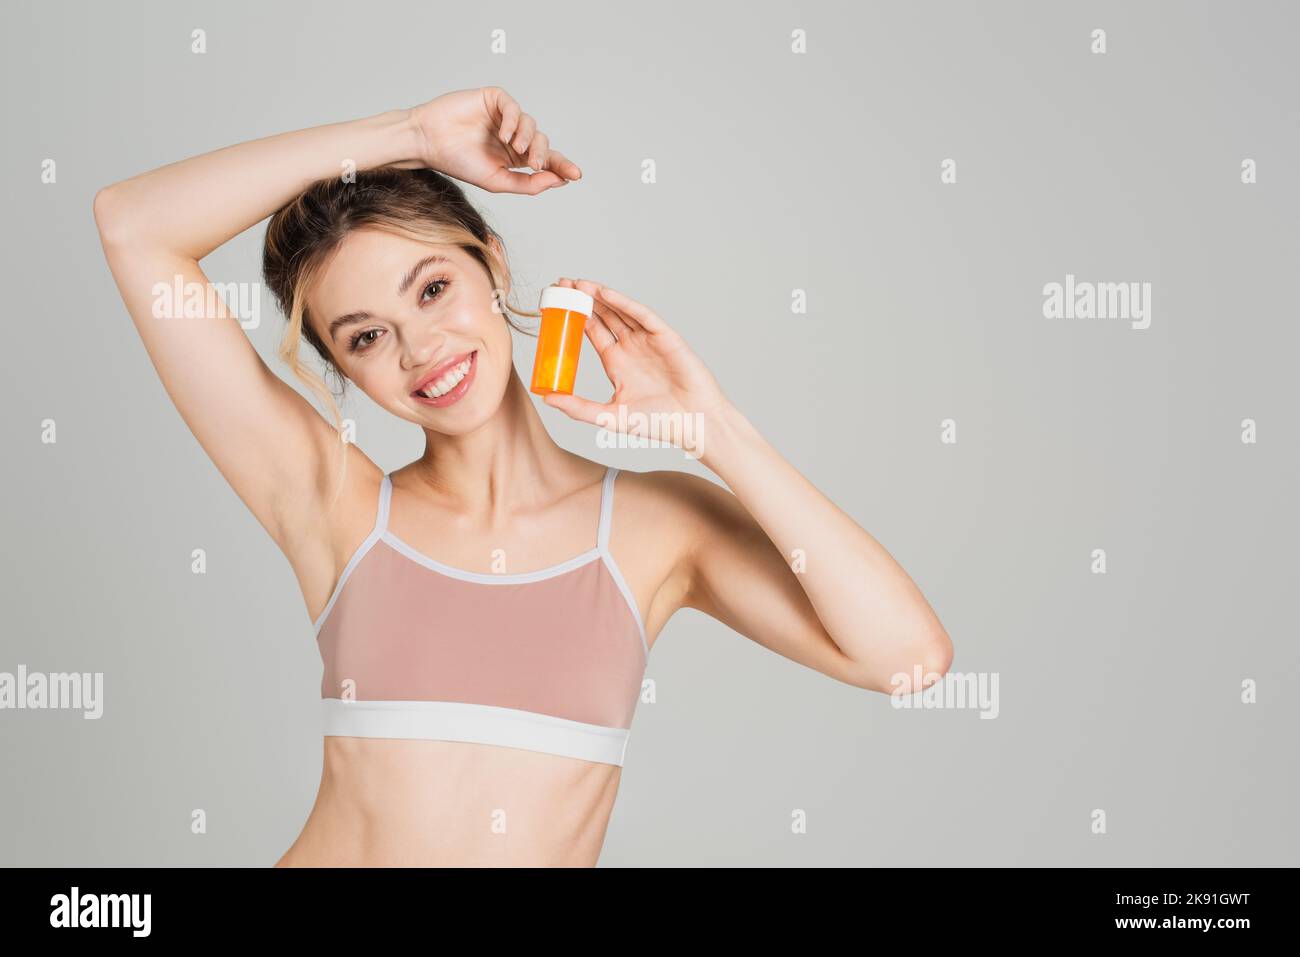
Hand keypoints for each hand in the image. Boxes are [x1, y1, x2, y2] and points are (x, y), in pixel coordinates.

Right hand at [407, 87, 580, 193]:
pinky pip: (514, 107)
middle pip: (542, 142)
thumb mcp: (497, 181)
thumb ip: (527, 183)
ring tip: (516, 149)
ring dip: (528, 138)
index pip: (545, 161)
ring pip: (531, 124)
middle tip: (535, 164)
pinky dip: (514, 121)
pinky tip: (505, 135)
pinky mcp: (494, 100)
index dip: (561, 166)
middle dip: (544, 154)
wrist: (429, 142)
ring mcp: (504, 117)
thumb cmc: (459, 163)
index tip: (576, 175)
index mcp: (515, 158)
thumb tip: (558, 181)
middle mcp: (513, 137)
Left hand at [539, 279, 728, 456]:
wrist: (693, 423)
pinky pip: (642, 315)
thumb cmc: (658, 423)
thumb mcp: (610, 416)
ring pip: (620, 311)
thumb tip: (547, 398)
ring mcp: (648, 340)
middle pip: (603, 316)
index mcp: (616, 363)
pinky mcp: (665, 336)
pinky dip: (624, 303)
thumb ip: (579, 408)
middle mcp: (631, 347)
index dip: (574, 317)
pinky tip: (605, 294)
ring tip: (577, 283)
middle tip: (561, 284)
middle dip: (583, 299)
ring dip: (599, 296)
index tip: (554, 305)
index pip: (591, 332)